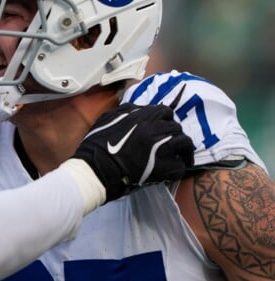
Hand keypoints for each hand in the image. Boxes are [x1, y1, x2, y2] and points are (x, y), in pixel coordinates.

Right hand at [73, 103, 194, 201]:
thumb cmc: (97, 144)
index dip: (165, 119)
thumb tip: (138, 109)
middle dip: (174, 134)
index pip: (165, 111)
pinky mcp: (165, 168)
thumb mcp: (108, 118)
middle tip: (168, 143)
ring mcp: (162, 148)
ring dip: (181, 150)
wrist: (96, 169)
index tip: (161, 127)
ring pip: (185, 143)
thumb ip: (126, 110)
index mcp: (143, 116)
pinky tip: (171, 171)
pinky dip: (177, 168)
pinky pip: (180, 166)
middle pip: (177, 127)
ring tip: (178, 157)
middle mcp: (156, 129)